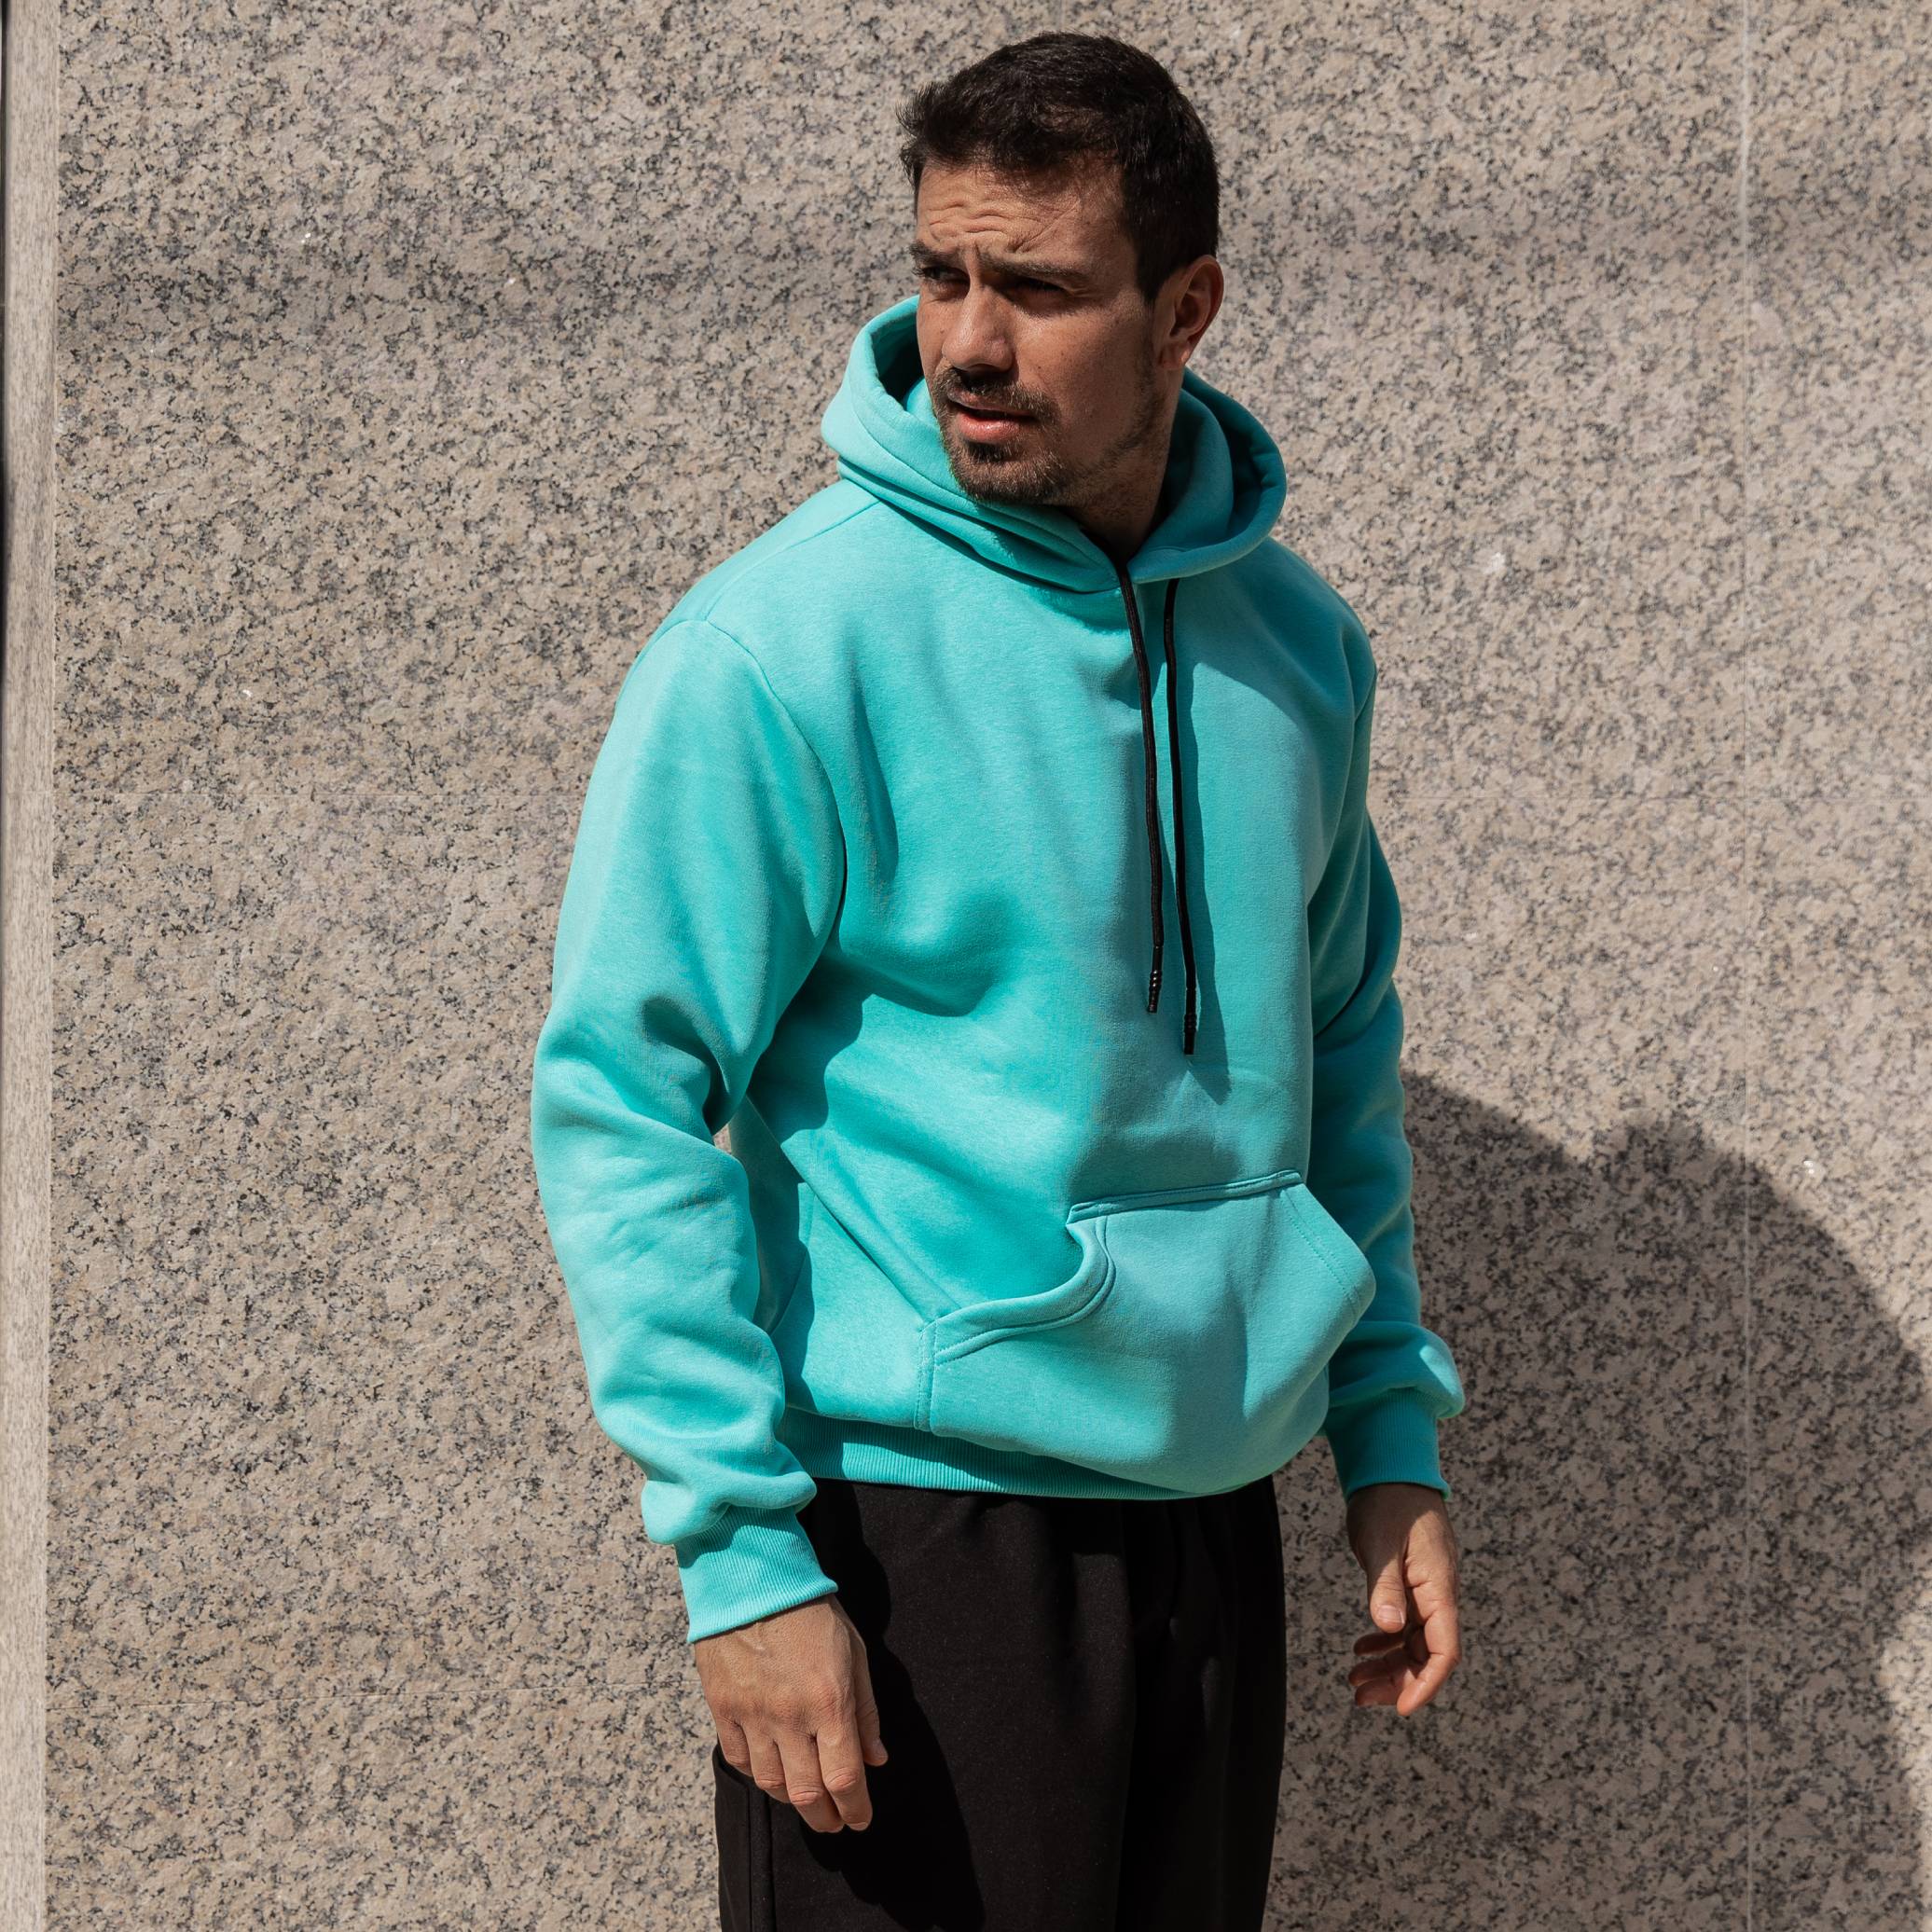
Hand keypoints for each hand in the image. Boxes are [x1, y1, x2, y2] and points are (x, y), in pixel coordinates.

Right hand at [693, 1592, 888, 1832]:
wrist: (751, 1579)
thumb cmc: (810, 1610)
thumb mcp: (853, 1651)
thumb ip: (866, 1709)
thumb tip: (876, 1758)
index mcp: (829, 1701)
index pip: (845, 1777)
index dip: (855, 1808)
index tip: (860, 1819)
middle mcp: (790, 1716)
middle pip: (808, 1792)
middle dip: (825, 1817)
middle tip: (834, 1822)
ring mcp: (753, 1716)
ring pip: (771, 1784)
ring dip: (793, 1801)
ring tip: (806, 1800)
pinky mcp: (723, 1709)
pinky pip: (739, 1760)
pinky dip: (758, 1776)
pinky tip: (772, 1773)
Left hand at [1342, 1482, 1462, 1715]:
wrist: (1392, 1470)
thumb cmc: (1389, 1502)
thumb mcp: (1382, 1543)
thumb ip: (1385, 1585)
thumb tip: (1390, 1627)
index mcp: (1439, 1588)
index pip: (1444, 1650)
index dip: (1426, 1682)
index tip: (1403, 1707)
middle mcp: (1439, 1594)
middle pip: (1426, 1654)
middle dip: (1398, 1680)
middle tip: (1360, 1697)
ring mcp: (1426, 1590)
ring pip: (1413, 1642)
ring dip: (1387, 1664)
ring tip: (1355, 1681)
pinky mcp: (1412, 1583)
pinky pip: (1404, 1624)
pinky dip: (1384, 1640)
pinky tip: (1361, 1648)